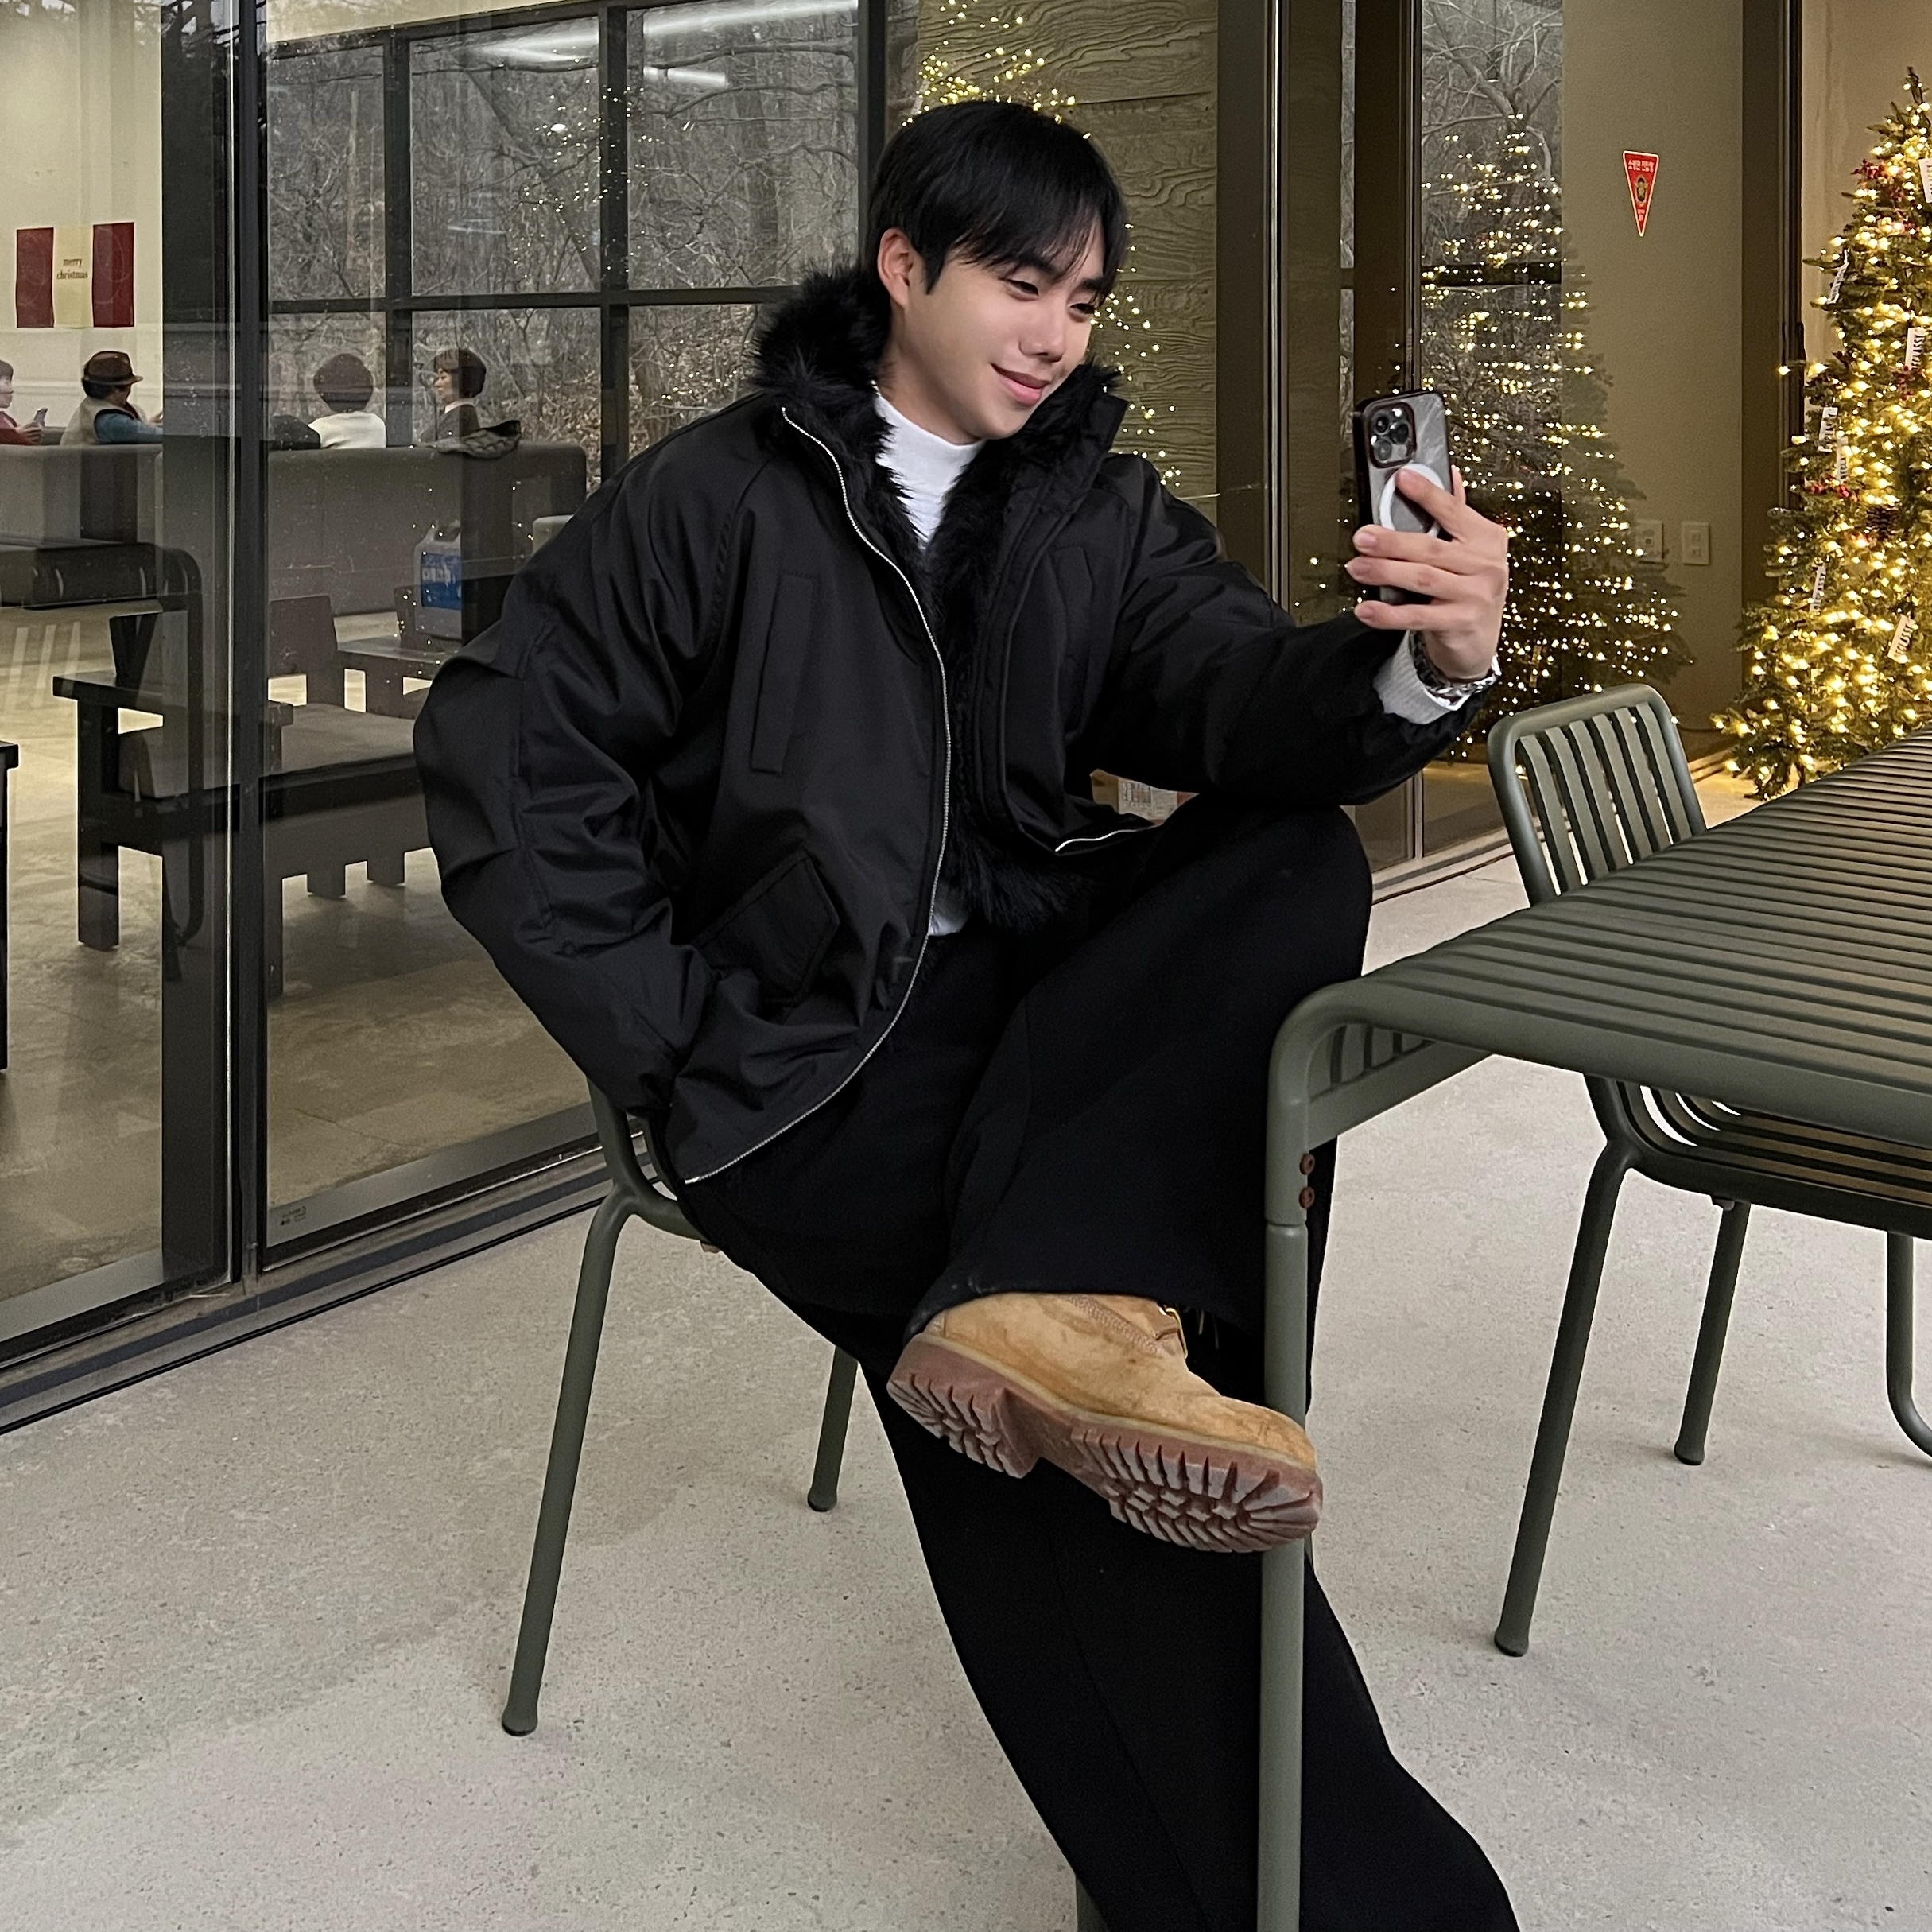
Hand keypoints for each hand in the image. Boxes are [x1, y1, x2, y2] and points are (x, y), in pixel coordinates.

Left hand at [1345, 465, 1508, 679]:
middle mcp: (1486, 565)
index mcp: (1487, 539)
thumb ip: (1457, 514)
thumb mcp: (1471, 550)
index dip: (1427, 494)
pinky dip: (1388, 613)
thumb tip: (1450, 474)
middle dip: (1391, 541)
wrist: (1479, 640)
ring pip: (1422, 578)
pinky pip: (1417, 616)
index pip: (1454, 511)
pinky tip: (1366, 609)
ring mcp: (1475, 595)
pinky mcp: (1460, 623)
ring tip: (1357, 567)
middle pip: (1430, 548)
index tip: (1402, 479)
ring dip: (1385, 572)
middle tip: (1362, 537)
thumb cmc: (1470, 589)